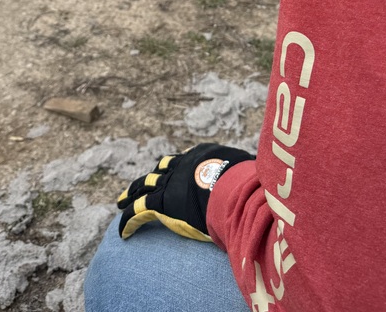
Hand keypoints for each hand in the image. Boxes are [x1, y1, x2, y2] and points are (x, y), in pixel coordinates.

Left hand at [117, 142, 254, 241]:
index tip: (170, 170)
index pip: (184, 159)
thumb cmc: (246, 182)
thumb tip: (264, 179)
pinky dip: (129, 219)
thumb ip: (248, 175)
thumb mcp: (248, 173)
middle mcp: (182, 164)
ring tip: (121, 201)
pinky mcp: (161, 202)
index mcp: (202, 154)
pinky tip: (122, 231)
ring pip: (144, 186)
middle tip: (140, 184)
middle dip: (150, 176)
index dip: (176, 166)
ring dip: (131, 193)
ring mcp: (170, 181)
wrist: (231, 188)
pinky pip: (139, 210)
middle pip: (160, 168)